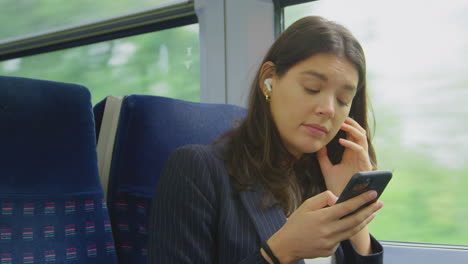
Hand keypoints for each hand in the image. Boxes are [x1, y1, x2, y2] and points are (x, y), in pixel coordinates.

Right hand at [263, 190, 382, 263]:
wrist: (287, 245)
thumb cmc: (296, 223)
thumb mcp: (306, 205)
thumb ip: (323, 198)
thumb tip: (338, 198)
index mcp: (322, 218)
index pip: (347, 207)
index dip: (361, 200)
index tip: (372, 193)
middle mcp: (328, 231)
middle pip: (355, 220)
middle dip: (369, 210)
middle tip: (379, 202)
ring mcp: (331, 243)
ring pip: (353, 230)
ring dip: (365, 221)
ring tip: (373, 212)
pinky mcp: (330, 250)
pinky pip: (343, 238)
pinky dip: (349, 230)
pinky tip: (352, 223)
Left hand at [317, 117, 372, 195]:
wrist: (343, 200)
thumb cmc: (337, 186)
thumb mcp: (327, 168)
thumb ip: (323, 157)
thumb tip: (318, 145)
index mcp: (351, 154)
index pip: (352, 135)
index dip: (347, 125)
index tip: (336, 119)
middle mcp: (358, 155)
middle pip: (360, 133)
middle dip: (352, 123)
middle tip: (342, 118)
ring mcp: (362, 159)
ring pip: (363, 138)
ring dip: (353, 130)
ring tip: (342, 125)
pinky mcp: (365, 166)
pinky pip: (360, 150)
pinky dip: (351, 144)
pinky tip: (340, 141)